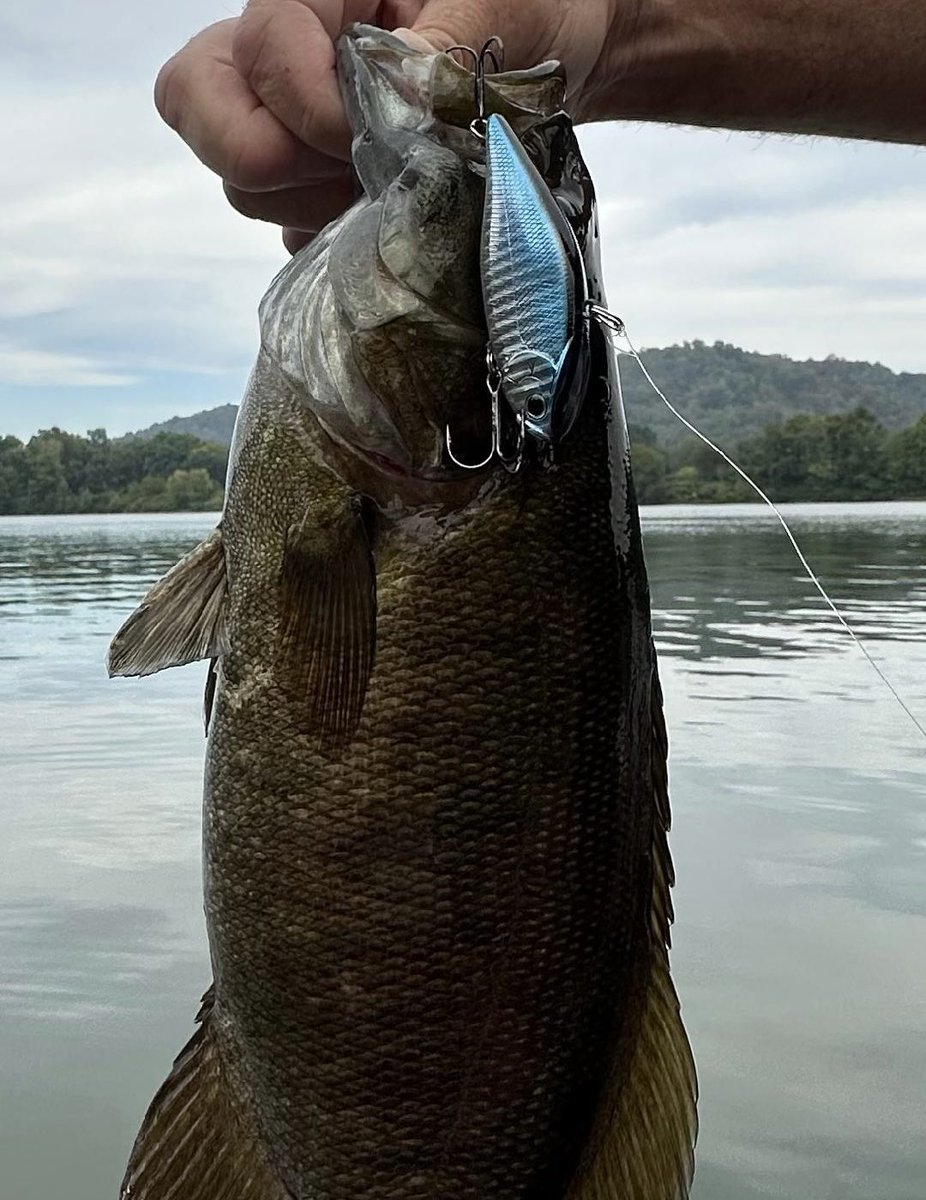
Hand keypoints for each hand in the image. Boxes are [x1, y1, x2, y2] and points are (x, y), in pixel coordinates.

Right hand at [154, 0, 620, 252]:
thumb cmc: (535, 10)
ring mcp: (293, 124)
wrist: (562, 56)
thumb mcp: (503, 6)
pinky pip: (288, 229)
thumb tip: (396, 89)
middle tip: (362, 165)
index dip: (310, 108)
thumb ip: (444, 45)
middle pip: (206, 116)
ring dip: (316, 204)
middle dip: (281, 162)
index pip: (256, 54)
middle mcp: (287, 55)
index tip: (382, 132)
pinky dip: (333, 240)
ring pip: (245, 186)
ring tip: (391, 189)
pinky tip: (387, 218)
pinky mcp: (318, 186)